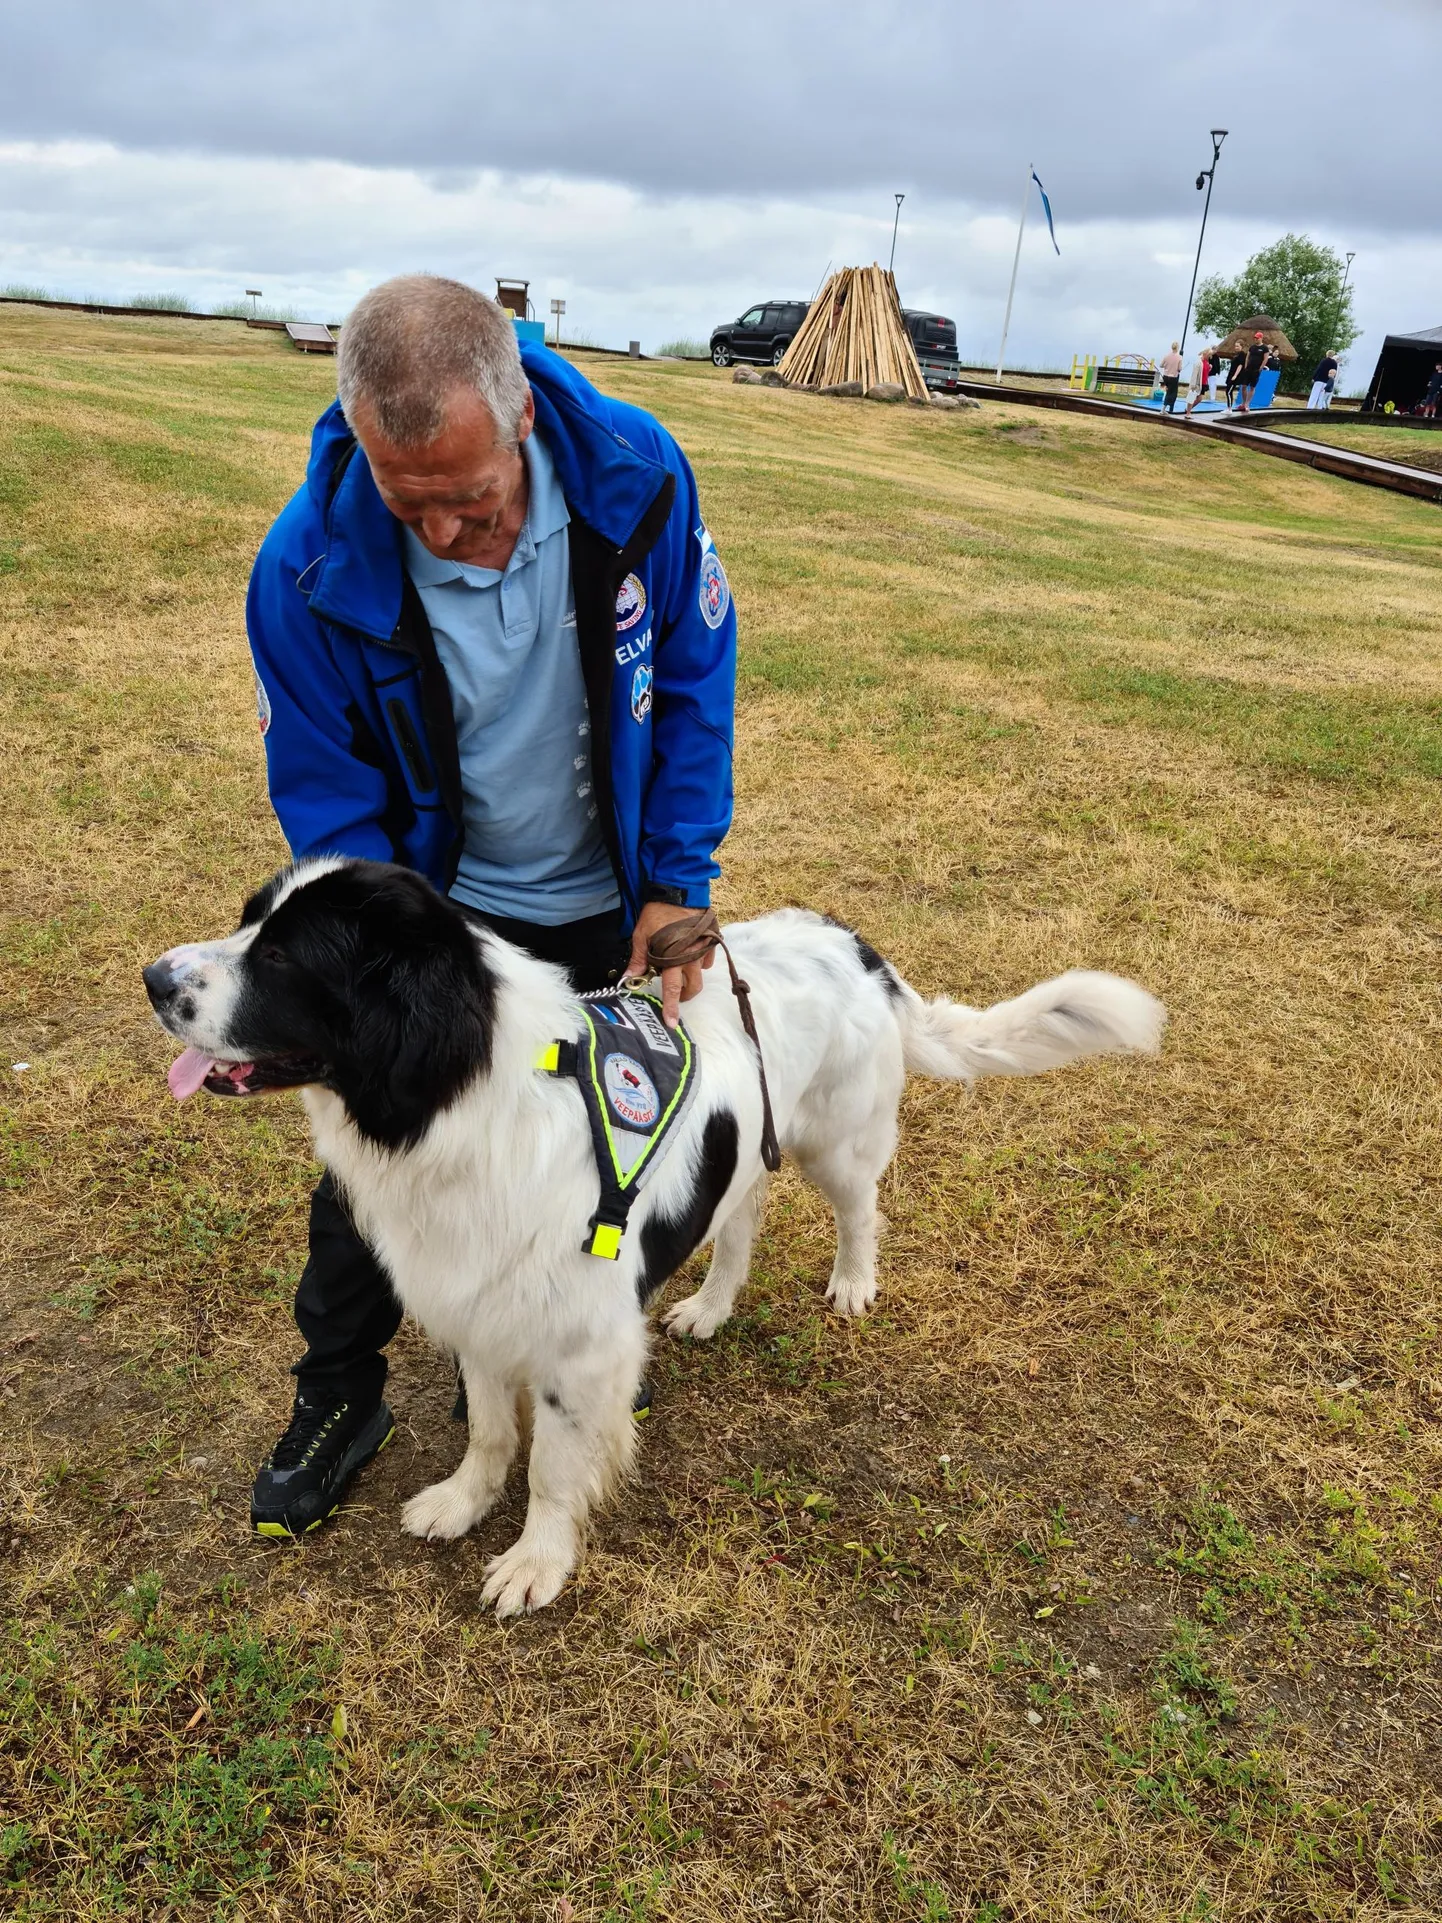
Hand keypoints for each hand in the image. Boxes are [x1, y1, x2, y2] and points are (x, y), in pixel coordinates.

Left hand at [628, 900, 714, 1026]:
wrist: (678, 891)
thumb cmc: (657, 913)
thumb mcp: (641, 936)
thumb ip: (638, 960)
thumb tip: (628, 979)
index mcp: (674, 958)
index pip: (673, 989)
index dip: (672, 1008)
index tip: (672, 1023)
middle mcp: (692, 957)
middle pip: (693, 987)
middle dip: (685, 996)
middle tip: (675, 995)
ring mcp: (704, 948)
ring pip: (702, 973)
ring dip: (692, 977)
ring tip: (680, 971)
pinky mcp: (712, 939)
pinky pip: (708, 958)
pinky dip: (700, 961)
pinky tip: (691, 954)